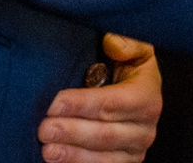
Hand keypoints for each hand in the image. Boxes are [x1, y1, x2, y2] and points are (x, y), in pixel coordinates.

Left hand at [38, 33, 162, 162]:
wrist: (133, 97)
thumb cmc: (127, 70)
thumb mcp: (134, 51)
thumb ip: (126, 43)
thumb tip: (111, 42)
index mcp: (148, 98)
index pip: (112, 103)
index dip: (83, 104)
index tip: (56, 103)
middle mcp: (145, 129)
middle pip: (105, 134)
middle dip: (72, 132)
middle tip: (44, 129)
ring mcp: (135, 151)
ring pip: (102, 157)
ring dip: (72, 154)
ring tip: (47, 149)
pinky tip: (57, 162)